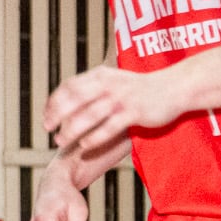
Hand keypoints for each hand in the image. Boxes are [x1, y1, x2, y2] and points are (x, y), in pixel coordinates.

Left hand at [44, 65, 179, 154]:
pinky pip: (108, 128)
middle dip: (57, 116)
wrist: (175, 86)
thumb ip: (94, 87)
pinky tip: (84, 146)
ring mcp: (121, 98)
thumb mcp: (115, 81)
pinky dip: (93, 137)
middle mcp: (108, 84)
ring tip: (61, 141)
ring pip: (88, 116)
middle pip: (73, 99)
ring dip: (71, 130)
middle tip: (48, 130)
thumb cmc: (141, 88)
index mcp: (101, 75)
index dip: (53, 102)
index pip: (69, 86)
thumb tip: (69, 99)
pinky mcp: (134, 113)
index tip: (45, 117)